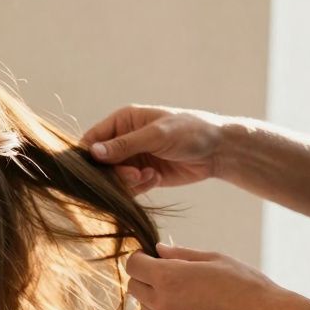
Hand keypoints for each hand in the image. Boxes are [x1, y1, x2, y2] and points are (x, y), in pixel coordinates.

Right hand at [82, 105, 228, 194]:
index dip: (90, 156)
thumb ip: (124, 145)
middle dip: (114, 172)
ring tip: (149, 176)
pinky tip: (156, 178)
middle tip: (133, 175)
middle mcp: (123, 139)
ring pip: (113, 178)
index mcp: (122, 121)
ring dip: (128, 181)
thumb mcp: (156, 135)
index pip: (92, 139)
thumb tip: (93, 153)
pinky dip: (139, 187)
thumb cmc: (191, 132)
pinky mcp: (142, 175)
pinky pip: (128, 187)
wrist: (220, 151)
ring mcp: (133, 159)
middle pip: (100, 163)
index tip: (99, 168)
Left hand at [126, 243, 284, 309]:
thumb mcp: (214, 259)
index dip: (140, 258)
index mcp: (168, 278)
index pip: (133, 266)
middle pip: (134, 287)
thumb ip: (180, 255)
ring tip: (185, 291)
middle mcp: (162, 303)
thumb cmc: (244, 284)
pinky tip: (193, 309)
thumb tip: (158, 250)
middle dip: (144, 277)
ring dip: (155, 297)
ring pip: (145, 307)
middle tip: (167, 272)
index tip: (151, 257)